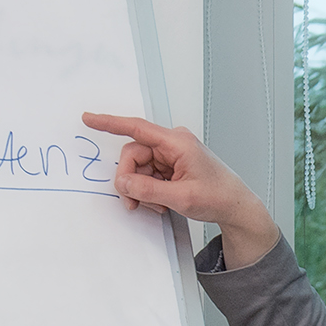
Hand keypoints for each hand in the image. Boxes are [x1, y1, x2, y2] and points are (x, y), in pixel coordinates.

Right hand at [80, 112, 279, 268]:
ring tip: (157, 206)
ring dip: (141, 190)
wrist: (236, 206)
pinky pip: (148, 175)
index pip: (136, 128)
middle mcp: (173, 144)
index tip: (89, 119)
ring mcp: (172, 154)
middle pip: (133, 155)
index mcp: (177, 142)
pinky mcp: (171, 166)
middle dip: (130, 180)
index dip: (109, 123)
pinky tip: (161, 203)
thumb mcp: (180, 197)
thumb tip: (123, 183)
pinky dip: (149, 191)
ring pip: (139, 168)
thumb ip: (147, 190)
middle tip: (133, 203)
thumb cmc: (219, 196)